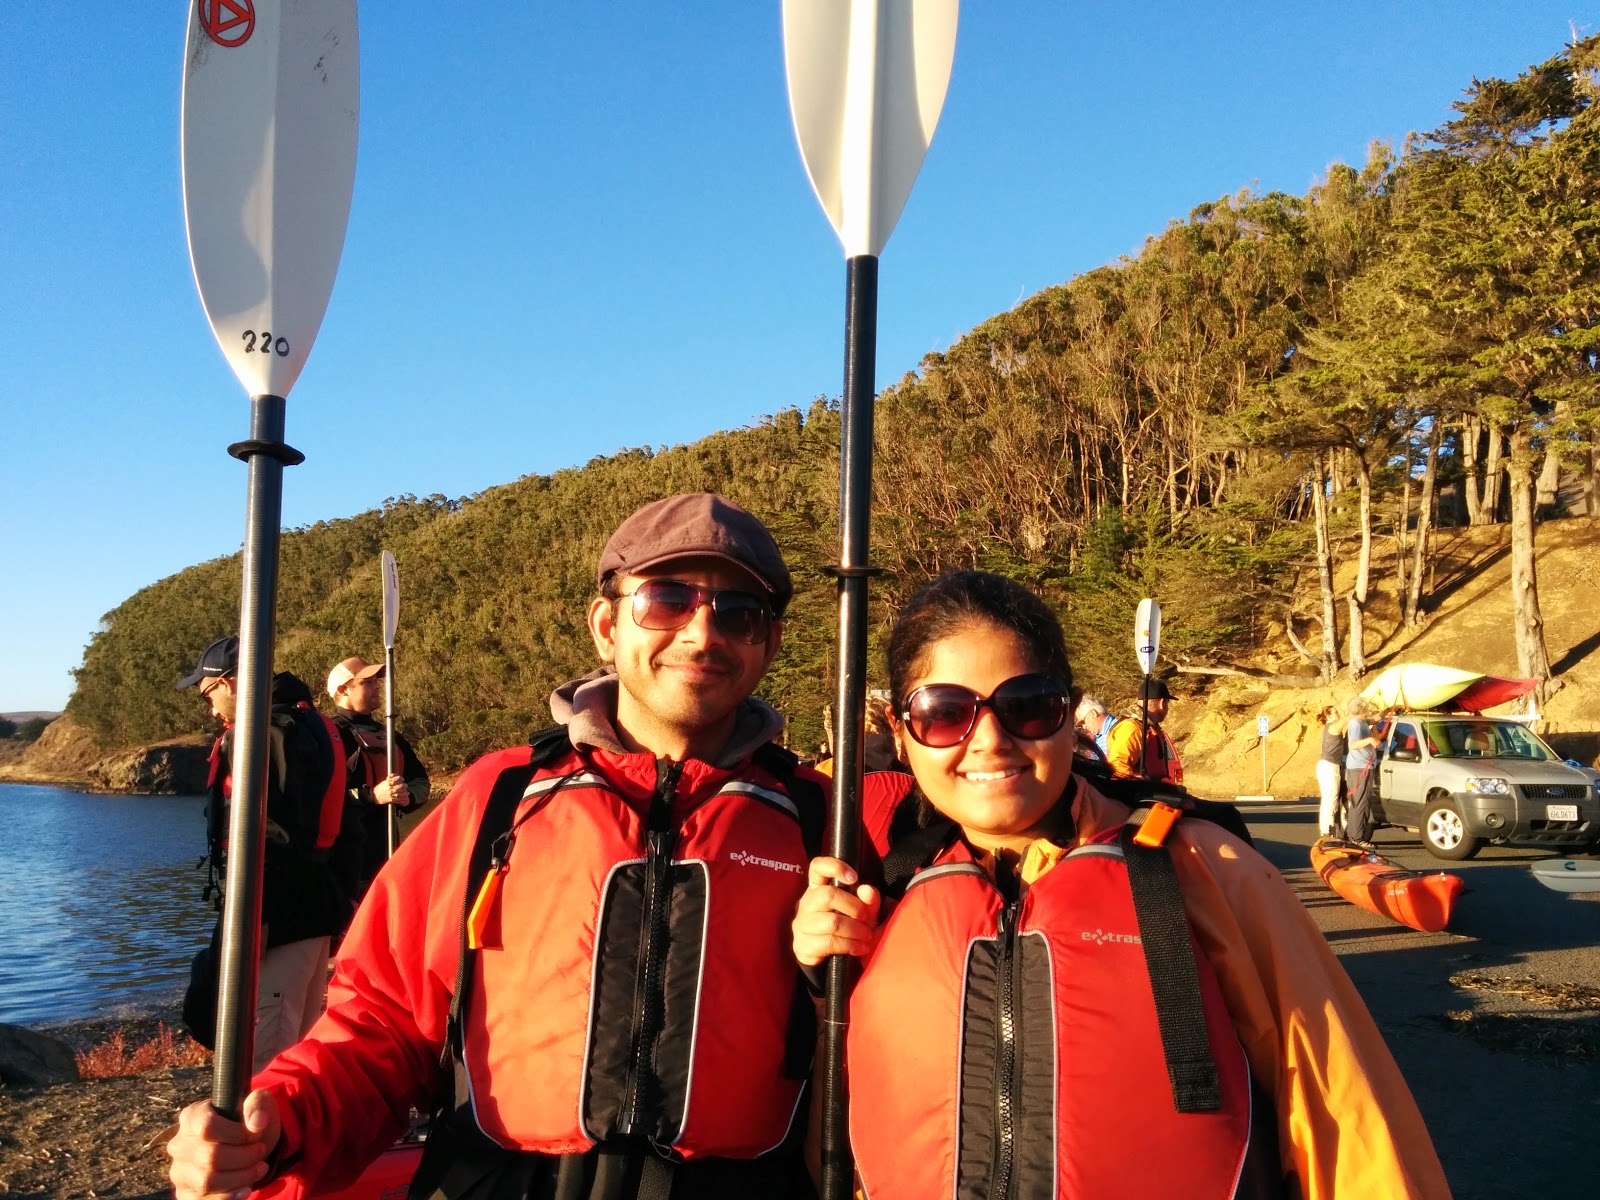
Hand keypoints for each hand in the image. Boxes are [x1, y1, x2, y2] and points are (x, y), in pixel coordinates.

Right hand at [167, 1089, 281, 1199]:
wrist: (245, 1146)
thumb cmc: (249, 1123)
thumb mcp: (258, 1105)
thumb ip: (258, 1105)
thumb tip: (257, 1121)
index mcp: (191, 1117)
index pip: (207, 1127)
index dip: (236, 1134)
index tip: (256, 1135)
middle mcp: (179, 1145)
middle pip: (210, 1157)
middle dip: (244, 1157)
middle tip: (261, 1152)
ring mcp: (179, 1171)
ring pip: (207, 1181)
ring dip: (240, 1177)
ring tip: (259, 1168)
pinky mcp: (184, 1193)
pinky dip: (229, 1197)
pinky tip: (245, 1189)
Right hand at [373, 774, 407, 805]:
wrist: (374, 796)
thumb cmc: (380, 788)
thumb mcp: (384, 782)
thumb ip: (390, 779)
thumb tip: (397, 776)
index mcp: (388, 782)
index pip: (397, 779)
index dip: (401, 779)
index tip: (402, 780)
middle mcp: (389, 788)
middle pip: (400, 786)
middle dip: (404, 786)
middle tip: (406, 786)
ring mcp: (390, 794)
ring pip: (400, 793)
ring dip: (405, 793)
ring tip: (407, 792)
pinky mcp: (390, 799)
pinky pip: (398, 799)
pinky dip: (403, 798)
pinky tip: (405, 797)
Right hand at [792, 857, 880, 966]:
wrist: (830, 960)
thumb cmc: (848, 927)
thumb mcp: (863, 912)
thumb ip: (869, 900)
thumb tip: (866, 889)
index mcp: (818, 888)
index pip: (818, 867)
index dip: (834, 866)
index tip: (853, 878)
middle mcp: (807, 903)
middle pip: (828, 895)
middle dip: (854, 907)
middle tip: (867, 919)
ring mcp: (802, 924)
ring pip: (831, 922)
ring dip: (855, 930)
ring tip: (867, 937)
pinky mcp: (802, 945)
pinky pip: (829, 943)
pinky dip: (849, 945)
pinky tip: (859, 948)